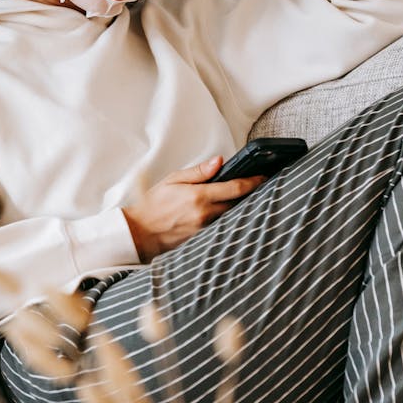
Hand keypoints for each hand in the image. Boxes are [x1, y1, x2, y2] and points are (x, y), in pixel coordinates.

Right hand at [122, 156, 264, 261]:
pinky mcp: (202, 240)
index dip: (252, 182)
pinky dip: (227, 220)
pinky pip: (221, 227)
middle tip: (257, 186)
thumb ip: (198, 172)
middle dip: (249, 195)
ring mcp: (205, 229)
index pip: (235, 188)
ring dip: (239, 208)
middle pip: (238, 204)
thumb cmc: (153, 205)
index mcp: (198, 196)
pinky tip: (229, 214)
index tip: (263, 177)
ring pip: (231, 216)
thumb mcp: (172, 180)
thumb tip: (219, 162)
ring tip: (245, 199)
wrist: (139, 232)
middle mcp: (205, 214)